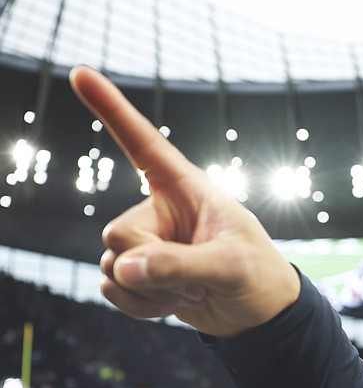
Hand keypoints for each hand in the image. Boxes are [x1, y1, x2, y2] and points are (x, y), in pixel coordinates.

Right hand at [68, 66, 300, 337]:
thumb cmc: (256, 276)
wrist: (257, 315)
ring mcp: (146, 243)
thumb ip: (178, 265)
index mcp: (186, 188)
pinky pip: (112, 289)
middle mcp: (159, 210)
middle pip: (116, 233)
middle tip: (195, 278)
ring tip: (193, 288)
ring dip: (151, 291)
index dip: (111, 108)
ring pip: (112, 266)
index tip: (81, 72)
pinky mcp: (138, 273)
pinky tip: (174, 304)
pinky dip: (141, 307)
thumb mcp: (229, 266)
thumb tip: (123, 270)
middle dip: (150, 266)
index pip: (144, 143)